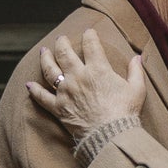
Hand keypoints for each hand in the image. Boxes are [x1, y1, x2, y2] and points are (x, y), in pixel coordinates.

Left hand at [27, 29, 145, 140]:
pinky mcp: (58, 108)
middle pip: (64, 53)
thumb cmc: (125, 112)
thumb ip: (136, 71)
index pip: (91, 45)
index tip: (89, 32)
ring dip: (45, 59)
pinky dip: (34, 91)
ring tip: (43, 51)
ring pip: (50, 70)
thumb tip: (138, 57)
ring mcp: (66, 92)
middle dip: (62, 43)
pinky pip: (42, 97)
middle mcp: (78, 77)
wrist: (111, 135)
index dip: (89, 36)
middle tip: (61, 39)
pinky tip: (29, 85)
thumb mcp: (137, 89)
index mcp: (98, 69)